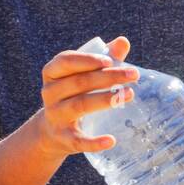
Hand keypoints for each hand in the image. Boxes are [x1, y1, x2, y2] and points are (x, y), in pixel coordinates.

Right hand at [34, 37, 137, 158]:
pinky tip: (111, 141)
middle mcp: (49, 93)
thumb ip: (103, 58)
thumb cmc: (74, 94)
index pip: (66, 61)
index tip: (111, 61)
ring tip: (129, 95)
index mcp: (52, 73)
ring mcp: (55, 116)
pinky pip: (78, 141)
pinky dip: (94, 142)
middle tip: (134, 75)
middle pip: (79, 82)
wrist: (53, 132)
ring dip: (105, 100)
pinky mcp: (63, 138)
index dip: (88, 60)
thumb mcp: (82, 75)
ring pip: (80, 105)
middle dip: (108, 77)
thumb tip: (123, 42)